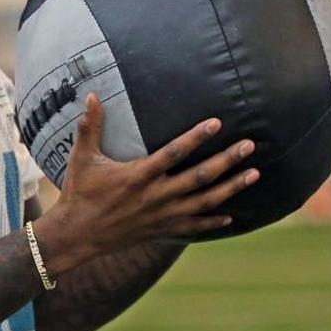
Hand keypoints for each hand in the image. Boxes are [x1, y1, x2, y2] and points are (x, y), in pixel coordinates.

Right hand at [35, 93, 257, 268]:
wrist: (76, 235)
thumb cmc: (79, 193)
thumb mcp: (82, 157)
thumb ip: (89, 126)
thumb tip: (90, 94)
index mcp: (139, 176)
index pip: (175, 152)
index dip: (197, 137)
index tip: (217, 123)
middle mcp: (156, 196)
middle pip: (200, 177)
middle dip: (227, 161)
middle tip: (249, 146)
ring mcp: (162, 216)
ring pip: (205, 202)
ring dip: (231, 188)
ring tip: (254, 174)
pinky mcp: (161, 230)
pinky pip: (194, 227)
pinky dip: (213, 221)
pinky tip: (231, 216)